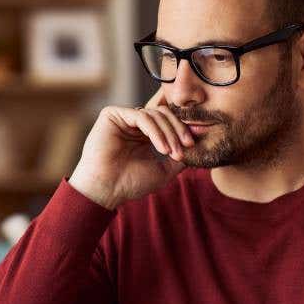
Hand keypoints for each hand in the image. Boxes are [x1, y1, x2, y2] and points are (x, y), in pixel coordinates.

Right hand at [67, 87, 191, 209]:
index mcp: (143, 134)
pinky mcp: (111, 115)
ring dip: (167, 133)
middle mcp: (133, 124)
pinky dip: (154, 130)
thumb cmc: (130, 183)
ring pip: (154, 114)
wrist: (107, 190)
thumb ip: (178, 158)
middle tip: (185, 146)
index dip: (181, 130)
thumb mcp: (163, 170)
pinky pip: (140, 115)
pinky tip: (160, 147)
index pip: (167, 121)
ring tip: (170, 152)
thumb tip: (197, 147)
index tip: (191, 145)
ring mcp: (122, 118)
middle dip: (177, 129)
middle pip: (163, 113)